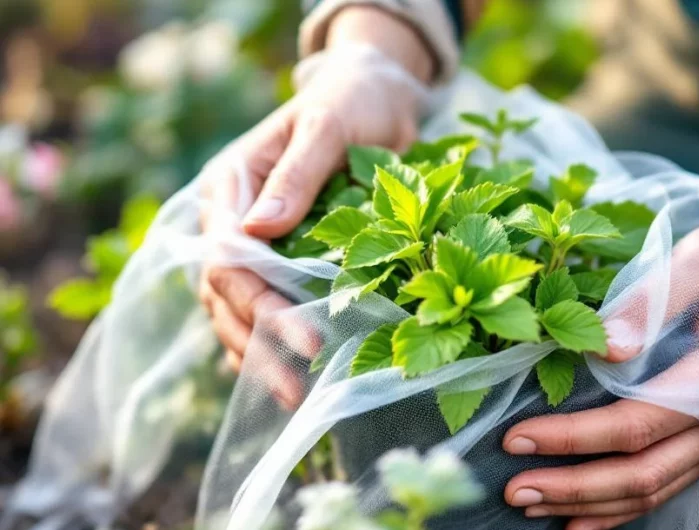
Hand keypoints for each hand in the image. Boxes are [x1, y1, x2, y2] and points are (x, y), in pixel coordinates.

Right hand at [198, 7, 433, 370]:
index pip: (228, 257)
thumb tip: (262, 229)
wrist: (371, 96)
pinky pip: (257, 307)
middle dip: (261, 341)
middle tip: (296, 388)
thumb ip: (297, 174)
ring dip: (257, 354)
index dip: (262, 302)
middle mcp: (232, 219)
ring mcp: (253, 243)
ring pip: (235, 309)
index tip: (308, 338)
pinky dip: (265, 341)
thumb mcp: (327, 125)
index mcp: (231, 186)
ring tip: (290, 398)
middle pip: (227, 293)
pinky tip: (279, 378)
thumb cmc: (349, 102)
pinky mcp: (278, 258)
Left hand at [502, 194, 698, 528]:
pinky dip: (622, 508)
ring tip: (531, 503)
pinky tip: (582, 518)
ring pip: (651, 491)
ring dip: (589, 505)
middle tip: (514, 490)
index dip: (573, 438)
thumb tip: (600, 347)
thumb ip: (652, 299)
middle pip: (641, 474)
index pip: (635, 425)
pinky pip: (665, 487)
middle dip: (573, 487)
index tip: (518, 437)